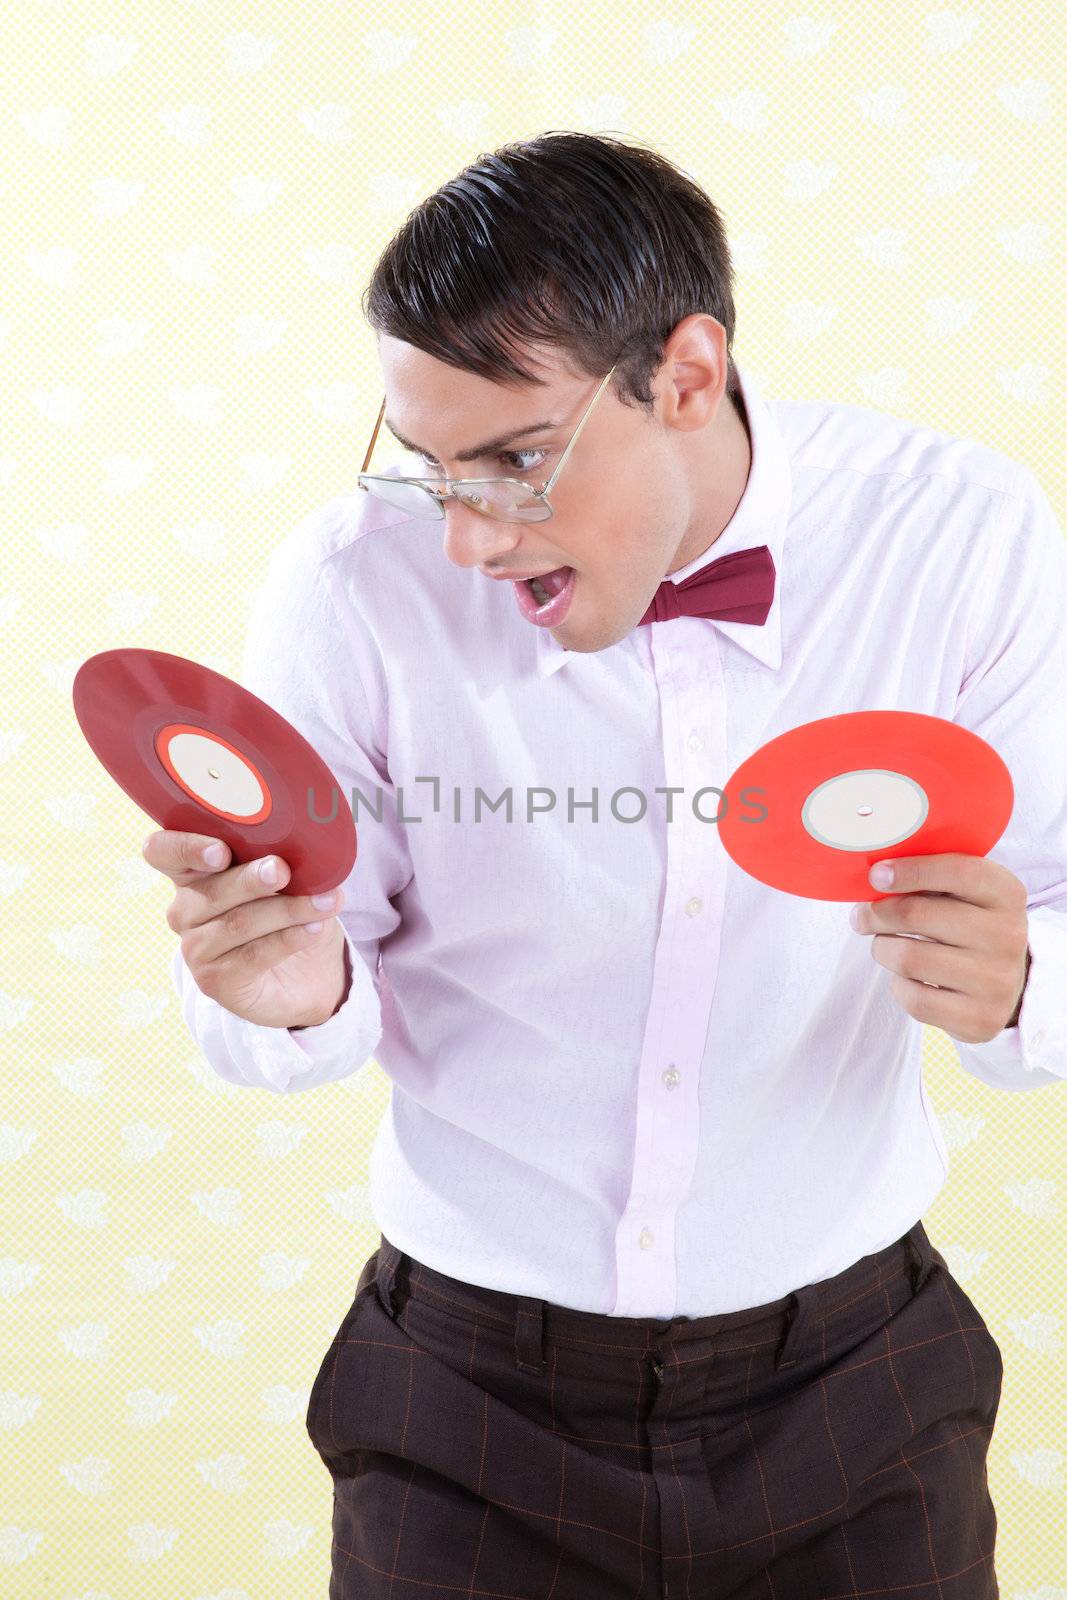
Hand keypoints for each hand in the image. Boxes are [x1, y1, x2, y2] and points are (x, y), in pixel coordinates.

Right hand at [143, 830, 349, 1028]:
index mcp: (193, 873)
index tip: (220, 852)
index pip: (162, 852)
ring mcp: (196, 949)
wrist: (309, 975)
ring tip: (325, 901)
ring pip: (239, 923)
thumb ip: (280, 858)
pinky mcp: (216, 981)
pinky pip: (254, 954)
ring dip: (287, 909)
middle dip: (252, 879)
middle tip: (283, 871)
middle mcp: (185, 910)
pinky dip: (289, 938)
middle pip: (212, 890)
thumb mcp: (287, 879)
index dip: (185, 848)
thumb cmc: (289, 911)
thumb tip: (306, 843)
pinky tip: (315, 928)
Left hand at [849, 853, 1031, 1044]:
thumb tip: (878, 877)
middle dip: (877, 913)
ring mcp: (996, 980)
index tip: (876, 875)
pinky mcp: (980, 1018)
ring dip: (883, 949)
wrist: (1005, 984)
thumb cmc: (968, 927)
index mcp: (1006, 894)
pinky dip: (899, 985)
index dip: (911, 870)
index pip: (958, 872)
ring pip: (908, 958)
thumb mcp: (964, 893)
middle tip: (862, 916)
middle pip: (919, 915)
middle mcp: (1007, 935)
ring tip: (884, 945)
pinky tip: (908, 978)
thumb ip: (929, 877)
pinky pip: (914, 999)